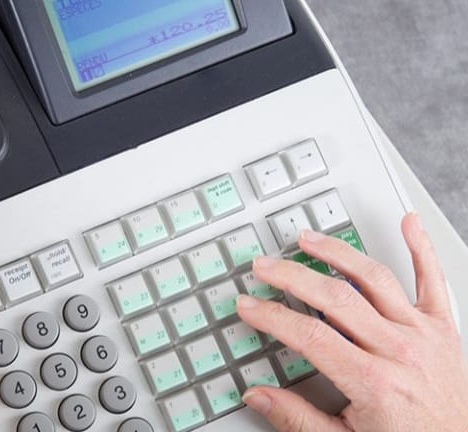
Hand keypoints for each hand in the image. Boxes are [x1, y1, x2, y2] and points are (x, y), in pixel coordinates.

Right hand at [237, 213, 467, 431]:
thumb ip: (297, 418)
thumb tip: (257, 396)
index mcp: (373, 383)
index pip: (310, 336)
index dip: (272, 317)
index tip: (250, 306)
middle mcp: (400, 351)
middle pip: (335, 299)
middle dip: (291, 277)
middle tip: (264, 266)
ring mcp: (423, 334)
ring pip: (374, 278)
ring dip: (337, 253)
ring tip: (307, 239)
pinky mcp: (442, 328)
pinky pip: (433, 280)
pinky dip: (421, 248)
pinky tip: (409, 223)